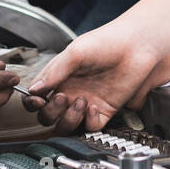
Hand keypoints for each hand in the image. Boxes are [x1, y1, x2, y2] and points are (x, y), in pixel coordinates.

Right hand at [24, 23, 162, 132]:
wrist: (136, 45)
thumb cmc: (107, 42)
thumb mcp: (75, 52)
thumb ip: (54, 72)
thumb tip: (34, 89)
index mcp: (60, 77)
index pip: (37, 97)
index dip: (33, 103)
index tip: (37, 100)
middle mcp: (71, 92)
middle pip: (48, 116)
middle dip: (51, 112)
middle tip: (63, 97)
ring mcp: (87, 102)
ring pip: (67, 125)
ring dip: (69, 119)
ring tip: (82, 101)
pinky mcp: (104, 110)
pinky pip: (90, 127)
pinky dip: (89, 121)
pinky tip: (94, 106)